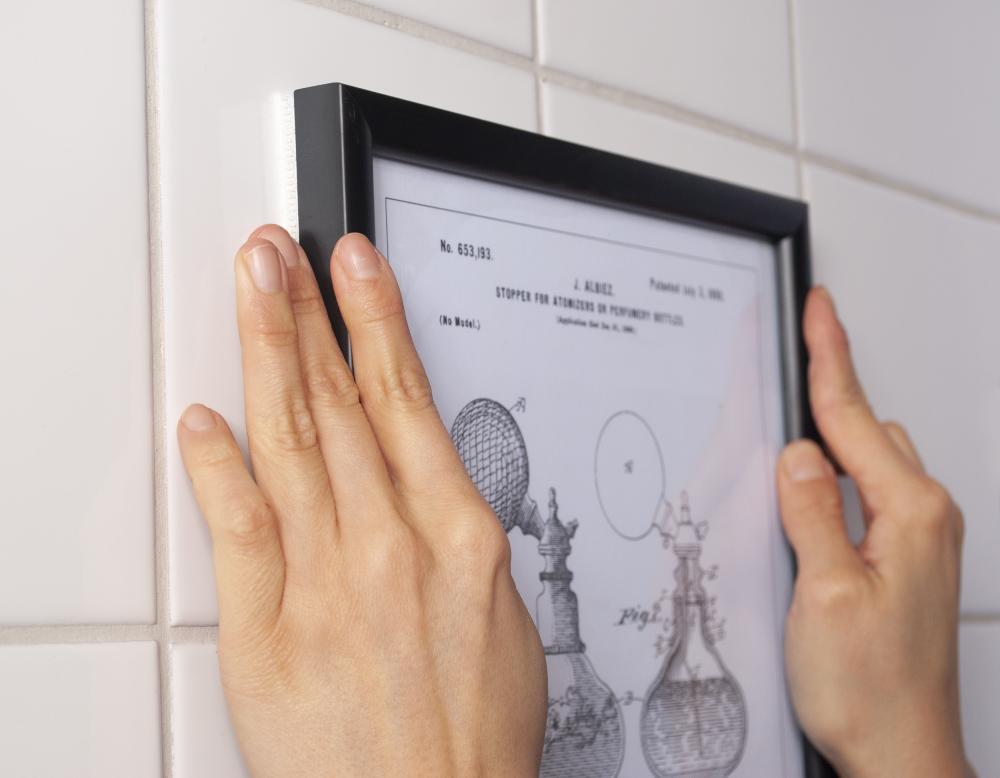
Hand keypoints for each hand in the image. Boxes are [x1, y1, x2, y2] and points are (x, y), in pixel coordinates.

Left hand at [177, 226, 546, 776]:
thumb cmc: (473, 735)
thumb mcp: (503, 619)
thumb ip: (459, 542)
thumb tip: (430, 489)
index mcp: (459, 538)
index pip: (408, 401)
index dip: (376, 322)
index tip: (356, 268)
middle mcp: (393, 548)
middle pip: (342, 406)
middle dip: (308, 315)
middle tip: (279, 254)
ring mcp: (328, 584)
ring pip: (292, 445)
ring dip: (269, 356)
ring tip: (253, 291)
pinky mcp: (268, 631)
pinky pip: (241, 531)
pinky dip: (219, 468)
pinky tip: (205, 420)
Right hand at [778, 288, 972, 776]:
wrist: (900, 753)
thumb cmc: (871, 689)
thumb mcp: (825, 592)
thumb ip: (811, 511)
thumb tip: (797, 453)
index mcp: (909, 514)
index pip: (853, 417)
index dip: (830, 356)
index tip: (820, 310)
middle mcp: (923, 519)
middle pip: (865, 428)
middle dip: (828, 388)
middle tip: (797, 347)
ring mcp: (917, 540)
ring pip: (869, 459)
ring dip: (832, 434)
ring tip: (793, 417)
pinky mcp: (903, 560)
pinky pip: (867, 493)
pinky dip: (836, 475)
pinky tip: (810, 485)